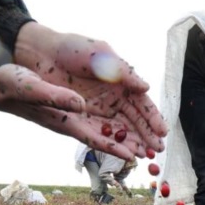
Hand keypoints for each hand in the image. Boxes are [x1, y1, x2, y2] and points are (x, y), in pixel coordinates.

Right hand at [0, 64, 147, 159]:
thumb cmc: (12, 86)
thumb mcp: (33, 89)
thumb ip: (56, 98)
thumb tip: (80, 104)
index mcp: (65, 122)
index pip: (94, 139)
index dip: (114, 148)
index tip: (134, 157)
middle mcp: (73, 122)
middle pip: (108, 137)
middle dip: (131, 145)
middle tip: (155, 153)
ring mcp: (74, 115)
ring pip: (107, 127)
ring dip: (129, 135)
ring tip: (152, 144)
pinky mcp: (73, 106)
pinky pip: (100, 115)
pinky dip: (116, 120)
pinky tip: (130, 121)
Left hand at [14, 23, 166, 158]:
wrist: (41, 52)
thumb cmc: (73, 49)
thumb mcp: (102, 56)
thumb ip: (124, 72)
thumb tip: (146, 88)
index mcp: (120, 83)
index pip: (142, 104)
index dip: (153, 118)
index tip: (163, 131)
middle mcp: (112, 99)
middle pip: (134, 121)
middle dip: (147, 135)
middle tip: (158, 149)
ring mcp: (97, 111)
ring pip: (120, 131)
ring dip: (134, 143)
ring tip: (146, 156)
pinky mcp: (81, 120)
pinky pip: (99, 136)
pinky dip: (113, 146)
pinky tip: (125, 154)